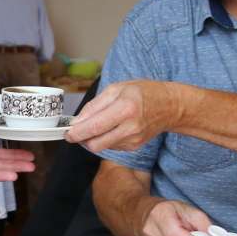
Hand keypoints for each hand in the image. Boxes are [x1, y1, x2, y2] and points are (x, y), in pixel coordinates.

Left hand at [65, 81, 181, 153]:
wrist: (170, 107)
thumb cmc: (143, 92)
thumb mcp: (118, 88)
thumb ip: (95, 105)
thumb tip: (77, 121)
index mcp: (125, 108)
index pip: (94, 127)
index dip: (77, 133)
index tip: (66, 133)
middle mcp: (130, 127)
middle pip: (95, 143)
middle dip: (82, 139)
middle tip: (76, 131)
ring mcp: (133, 140)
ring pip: (102, 146)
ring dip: (94, 138)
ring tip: (98, 124)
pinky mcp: (135, 147)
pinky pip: (112, 146)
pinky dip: (106, 139)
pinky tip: (113, 128)